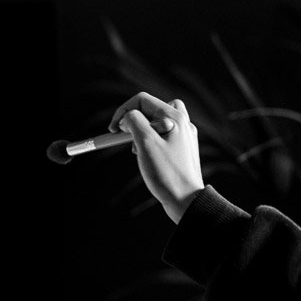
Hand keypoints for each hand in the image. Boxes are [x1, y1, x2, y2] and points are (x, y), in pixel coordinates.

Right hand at [109, 92, 203, 222]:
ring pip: (158, 120)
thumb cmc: (167, 173)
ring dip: (143, 130)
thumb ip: (134, 121)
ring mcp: (184, 136)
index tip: (113, 130)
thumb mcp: (145, 143)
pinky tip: (150, 156)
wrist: (187, 200)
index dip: (123, 111)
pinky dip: (152, 140)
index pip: (142, 100)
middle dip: (134, 121)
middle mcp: (182, 123)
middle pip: (151, 108)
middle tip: (126, 139)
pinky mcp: (183, 148)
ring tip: (139, 149)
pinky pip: (164, 134)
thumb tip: (128, 116)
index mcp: (175, 118)